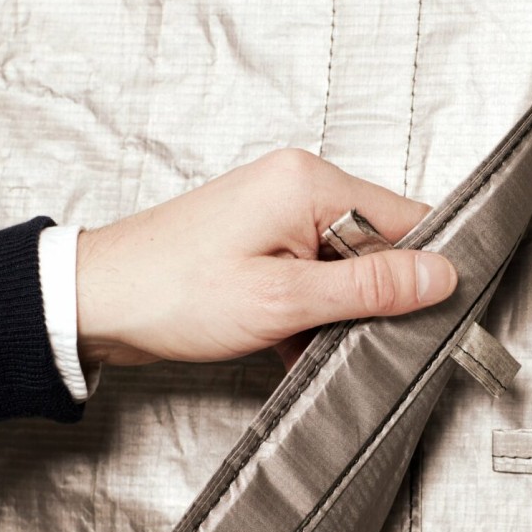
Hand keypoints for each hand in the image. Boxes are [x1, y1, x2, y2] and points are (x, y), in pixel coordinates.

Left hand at [76, 149, 457, 373]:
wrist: (92, 303)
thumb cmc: (170, 292)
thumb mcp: (284, 300)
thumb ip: (369, 287)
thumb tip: (439, 276)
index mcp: (310, 184)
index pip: (407, 219)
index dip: (425, 270)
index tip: (433, 316)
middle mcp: (298, 187)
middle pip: (378, 245)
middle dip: (374, 300)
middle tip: (360, 342)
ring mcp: (278, 214)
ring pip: (345, 268)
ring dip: (337, 315)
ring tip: (308, 345)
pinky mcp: (262, 242)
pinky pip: (312, 277)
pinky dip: (309, 315)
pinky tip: (290, 346)